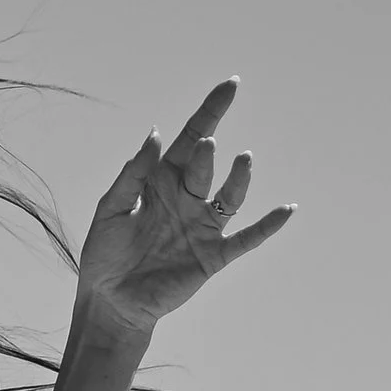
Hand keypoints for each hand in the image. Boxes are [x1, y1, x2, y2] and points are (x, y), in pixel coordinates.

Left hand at [75, 80, 290, 341]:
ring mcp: (202, 229)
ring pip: (229, 196)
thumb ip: (133, 174)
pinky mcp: (211, 258)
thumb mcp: (110, 210)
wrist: (109, 305)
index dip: (210, 112)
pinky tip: (287, 210)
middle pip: (206, 165)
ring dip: (239, 178)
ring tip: (243, 159)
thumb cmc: (104, 256)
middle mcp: (186, 200)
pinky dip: (267, 227)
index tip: (231, 86)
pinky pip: (245, 240)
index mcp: (160, 182)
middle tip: (205, 144)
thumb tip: (157, 134)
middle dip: (207, 152)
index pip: (190, 139)